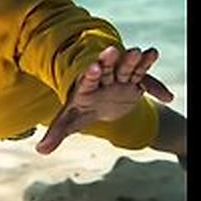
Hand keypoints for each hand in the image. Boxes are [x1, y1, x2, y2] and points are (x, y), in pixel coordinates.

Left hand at [36, 45, 173, 154]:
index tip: (94, 68)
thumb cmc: (82, 109)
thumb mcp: (70, 121)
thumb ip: (57, 133)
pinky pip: (145, 77)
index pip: (88, 79)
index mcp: (87, 87)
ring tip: (142, 52)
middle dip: (111, 60)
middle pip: (108, 68)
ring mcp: (120, 78)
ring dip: (134, 61)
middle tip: (114, 50)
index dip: (91, 74)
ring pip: (127, 68)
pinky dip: (154, 80)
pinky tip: (161, 80)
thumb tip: (39, 150)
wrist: (100, 102)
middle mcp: (104, 79)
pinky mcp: (135, 82)